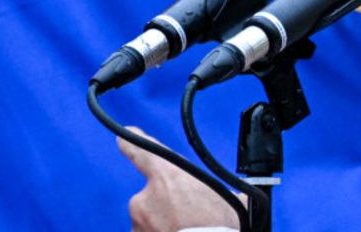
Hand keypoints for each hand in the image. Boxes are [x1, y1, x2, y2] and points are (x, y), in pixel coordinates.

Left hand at [117, 127, 242, 231]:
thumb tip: (237, 198)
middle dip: (166, 208)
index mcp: (167, 176)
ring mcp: (139, 223)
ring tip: (186, 230)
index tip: (123, 136)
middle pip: (151, 198)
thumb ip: (223, 192)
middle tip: (188, 218)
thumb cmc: (224, 227)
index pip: (142, 151)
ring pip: (148, 222)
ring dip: (162, 226)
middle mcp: (146, 198)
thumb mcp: (231, 201)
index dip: (131, 141)